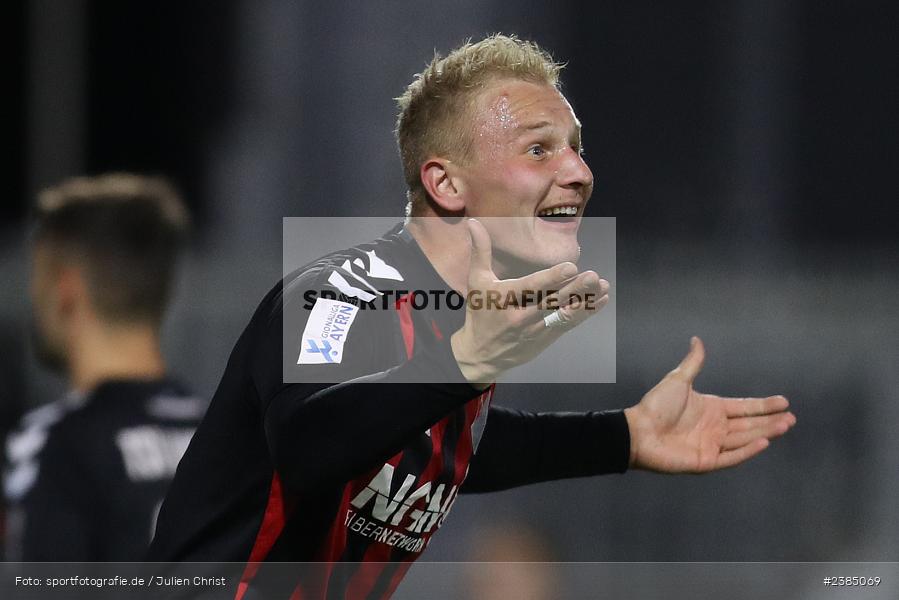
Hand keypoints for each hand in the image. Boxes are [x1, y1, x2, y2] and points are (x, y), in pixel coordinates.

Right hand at [450, 219, 609, 386]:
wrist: (480, 354)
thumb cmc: (480, 313)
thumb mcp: (477, 281)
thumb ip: (480, 251)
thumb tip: (474, 223)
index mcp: (505, 298)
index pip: (531, 287)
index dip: (552, 278)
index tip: (571, 267)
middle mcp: (522, 315)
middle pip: (551, 301)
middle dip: (574, 289)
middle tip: (592, 276)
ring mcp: (536, 329)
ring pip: (564, 314)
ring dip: (585, 301)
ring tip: (603, 287)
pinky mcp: (546, 338)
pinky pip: (568, 325)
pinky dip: (585, 313)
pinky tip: (601, 301)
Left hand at [624, 337, 795, 472]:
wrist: (638, 430)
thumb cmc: (656, 406)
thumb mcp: (678, 380)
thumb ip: (693, 362)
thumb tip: (697, 340)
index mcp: (711, 409)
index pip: (743, 407)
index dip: (763, 405)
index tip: (784, 402)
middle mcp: (715, 427)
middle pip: (749, 424)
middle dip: (770, 421)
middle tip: (792, 418)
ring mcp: (712, 445)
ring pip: (744, 439)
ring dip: (765, 433)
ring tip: (785, 426)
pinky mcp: (706, 461)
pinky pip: (731, 456)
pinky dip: (747, 450)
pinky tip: (764, 442)